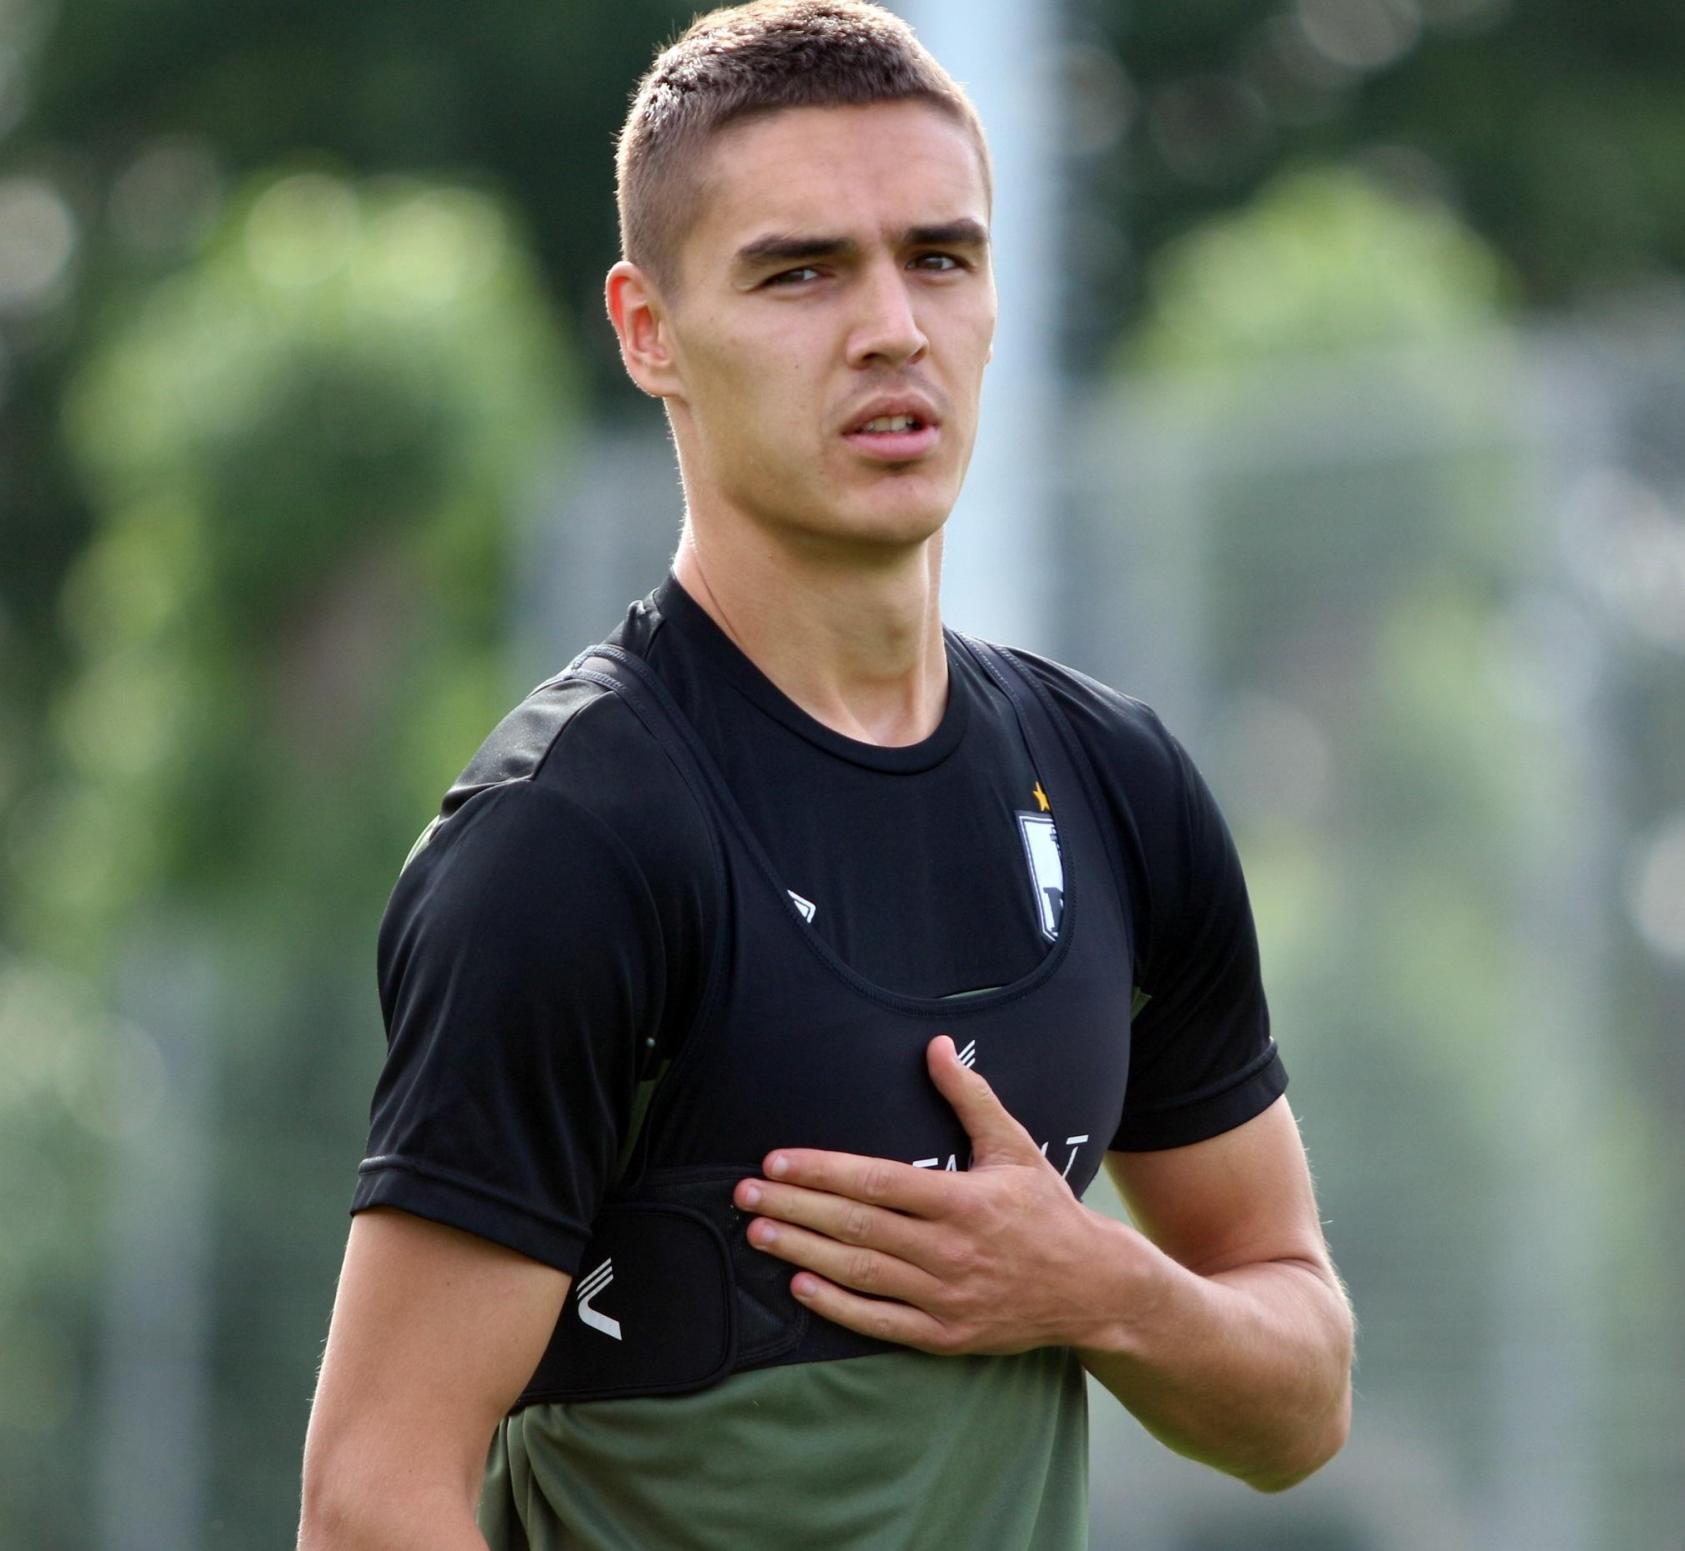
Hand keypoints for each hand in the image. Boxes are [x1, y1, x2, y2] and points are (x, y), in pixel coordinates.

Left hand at [733, 1035, 1149, 1355]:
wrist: (1093, 1289)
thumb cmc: (1047, 1210)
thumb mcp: (1015, 1146)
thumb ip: (969, 1097)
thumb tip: (936, 1046)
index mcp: (965, 1200)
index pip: (879, 1181)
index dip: (823, 1171)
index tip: (777, 1160)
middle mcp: (952, 1250)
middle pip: (859, 1226)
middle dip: (796, 1207)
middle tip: (745, 1193)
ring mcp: (948, 1298)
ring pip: (862, 1272)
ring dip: (803, 1250)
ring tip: (757, 1231)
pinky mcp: (946, 1335)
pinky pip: (880, 1321)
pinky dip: (836, 1305)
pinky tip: (798, 1284)